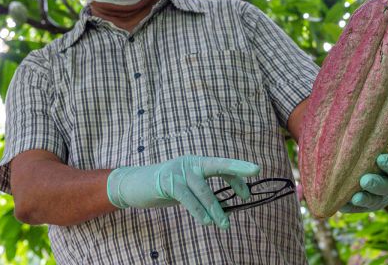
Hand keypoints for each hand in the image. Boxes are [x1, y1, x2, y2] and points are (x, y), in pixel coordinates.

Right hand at [107, 155, 259, 228]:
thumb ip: (204, 193)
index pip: (222, 165)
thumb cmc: (166, 187)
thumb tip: (225, 209)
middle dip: (237, 172)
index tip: (248, 193)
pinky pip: (187, 198)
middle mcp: (191, 162)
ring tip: (224, 225)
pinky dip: (198, 210)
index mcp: (198, 162)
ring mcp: (179, 171)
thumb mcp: (188, 187)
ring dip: (215, 208)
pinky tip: (206, 221)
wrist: (135, 185)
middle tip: (252, 184)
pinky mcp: (167, 182)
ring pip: (203, 189)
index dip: (237, 177)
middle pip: (218, 166)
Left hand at [340, 134, 387, 212]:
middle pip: (386, 187)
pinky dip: (351, 207)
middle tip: (365, 180)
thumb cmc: (375, 152)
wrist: (364, 171)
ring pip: (373, 200)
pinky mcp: (364, 206)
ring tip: (356, 198)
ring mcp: (378, 198)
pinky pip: (358, 209)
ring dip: (365, 199)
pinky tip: (343, 204)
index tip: (380, 158)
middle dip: (376, 184)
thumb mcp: (385, 147)